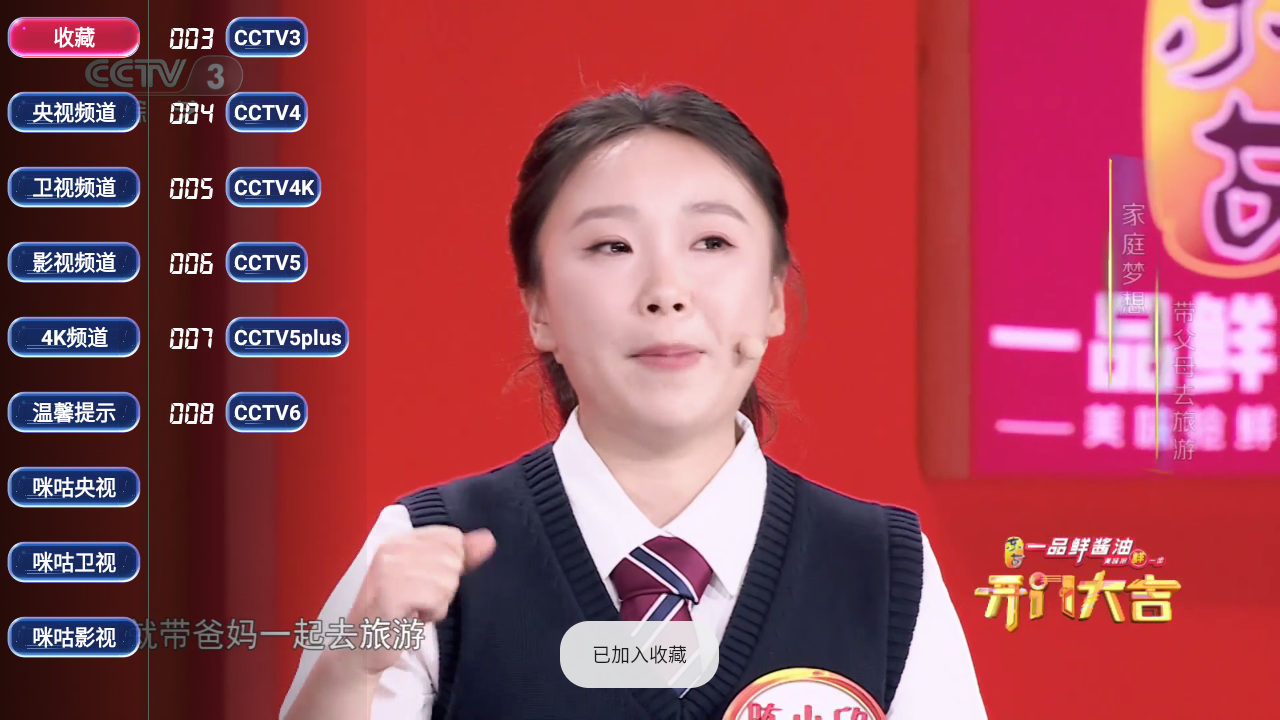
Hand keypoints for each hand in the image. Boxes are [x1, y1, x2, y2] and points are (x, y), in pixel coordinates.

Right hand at [333, 526, 495, 677]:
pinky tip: (410, 618)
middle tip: (417, 600)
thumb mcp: (432, 579)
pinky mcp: (389, 593)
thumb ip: (461, 557)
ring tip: (412, 609)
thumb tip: (488, 538)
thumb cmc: (399, 613)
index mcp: (401, 539)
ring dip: (437, 603)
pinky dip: (430, 614)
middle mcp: (392, 548)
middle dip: (444, 587)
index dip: (450, 565)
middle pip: (453, 559)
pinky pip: (435, 598)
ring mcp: (388, 569)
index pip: (452, 537)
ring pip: (447, 581)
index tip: (425, 582)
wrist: (364, 648)